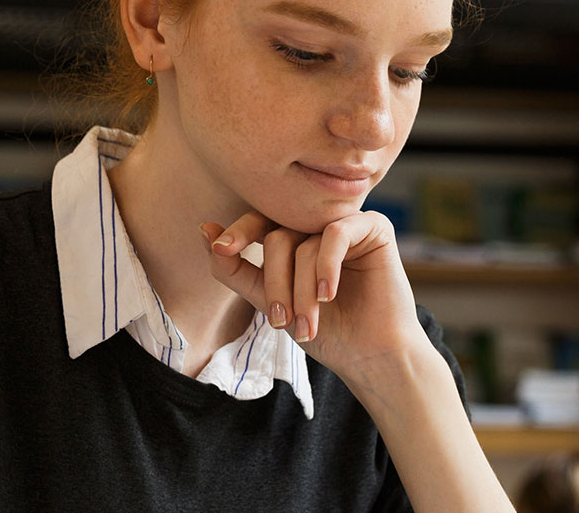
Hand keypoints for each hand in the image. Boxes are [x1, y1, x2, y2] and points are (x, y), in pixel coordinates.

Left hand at [198, 211, 428, 377]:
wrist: (372, 356)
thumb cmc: (326, 331)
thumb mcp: (270, 302)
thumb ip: (237, 269)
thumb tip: (204, 230)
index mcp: (295, 237)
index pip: (259, 223)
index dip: (238, 233)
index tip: (220, 248)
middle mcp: (318, 226)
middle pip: (277, 236)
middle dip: (274, 283)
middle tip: (278, 320)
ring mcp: (346, 224)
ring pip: (304, 243)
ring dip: (301, 290)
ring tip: (308, 324)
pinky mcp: (374, 227)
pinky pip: (335, 234)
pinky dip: (326, 267)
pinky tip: (329, 294)